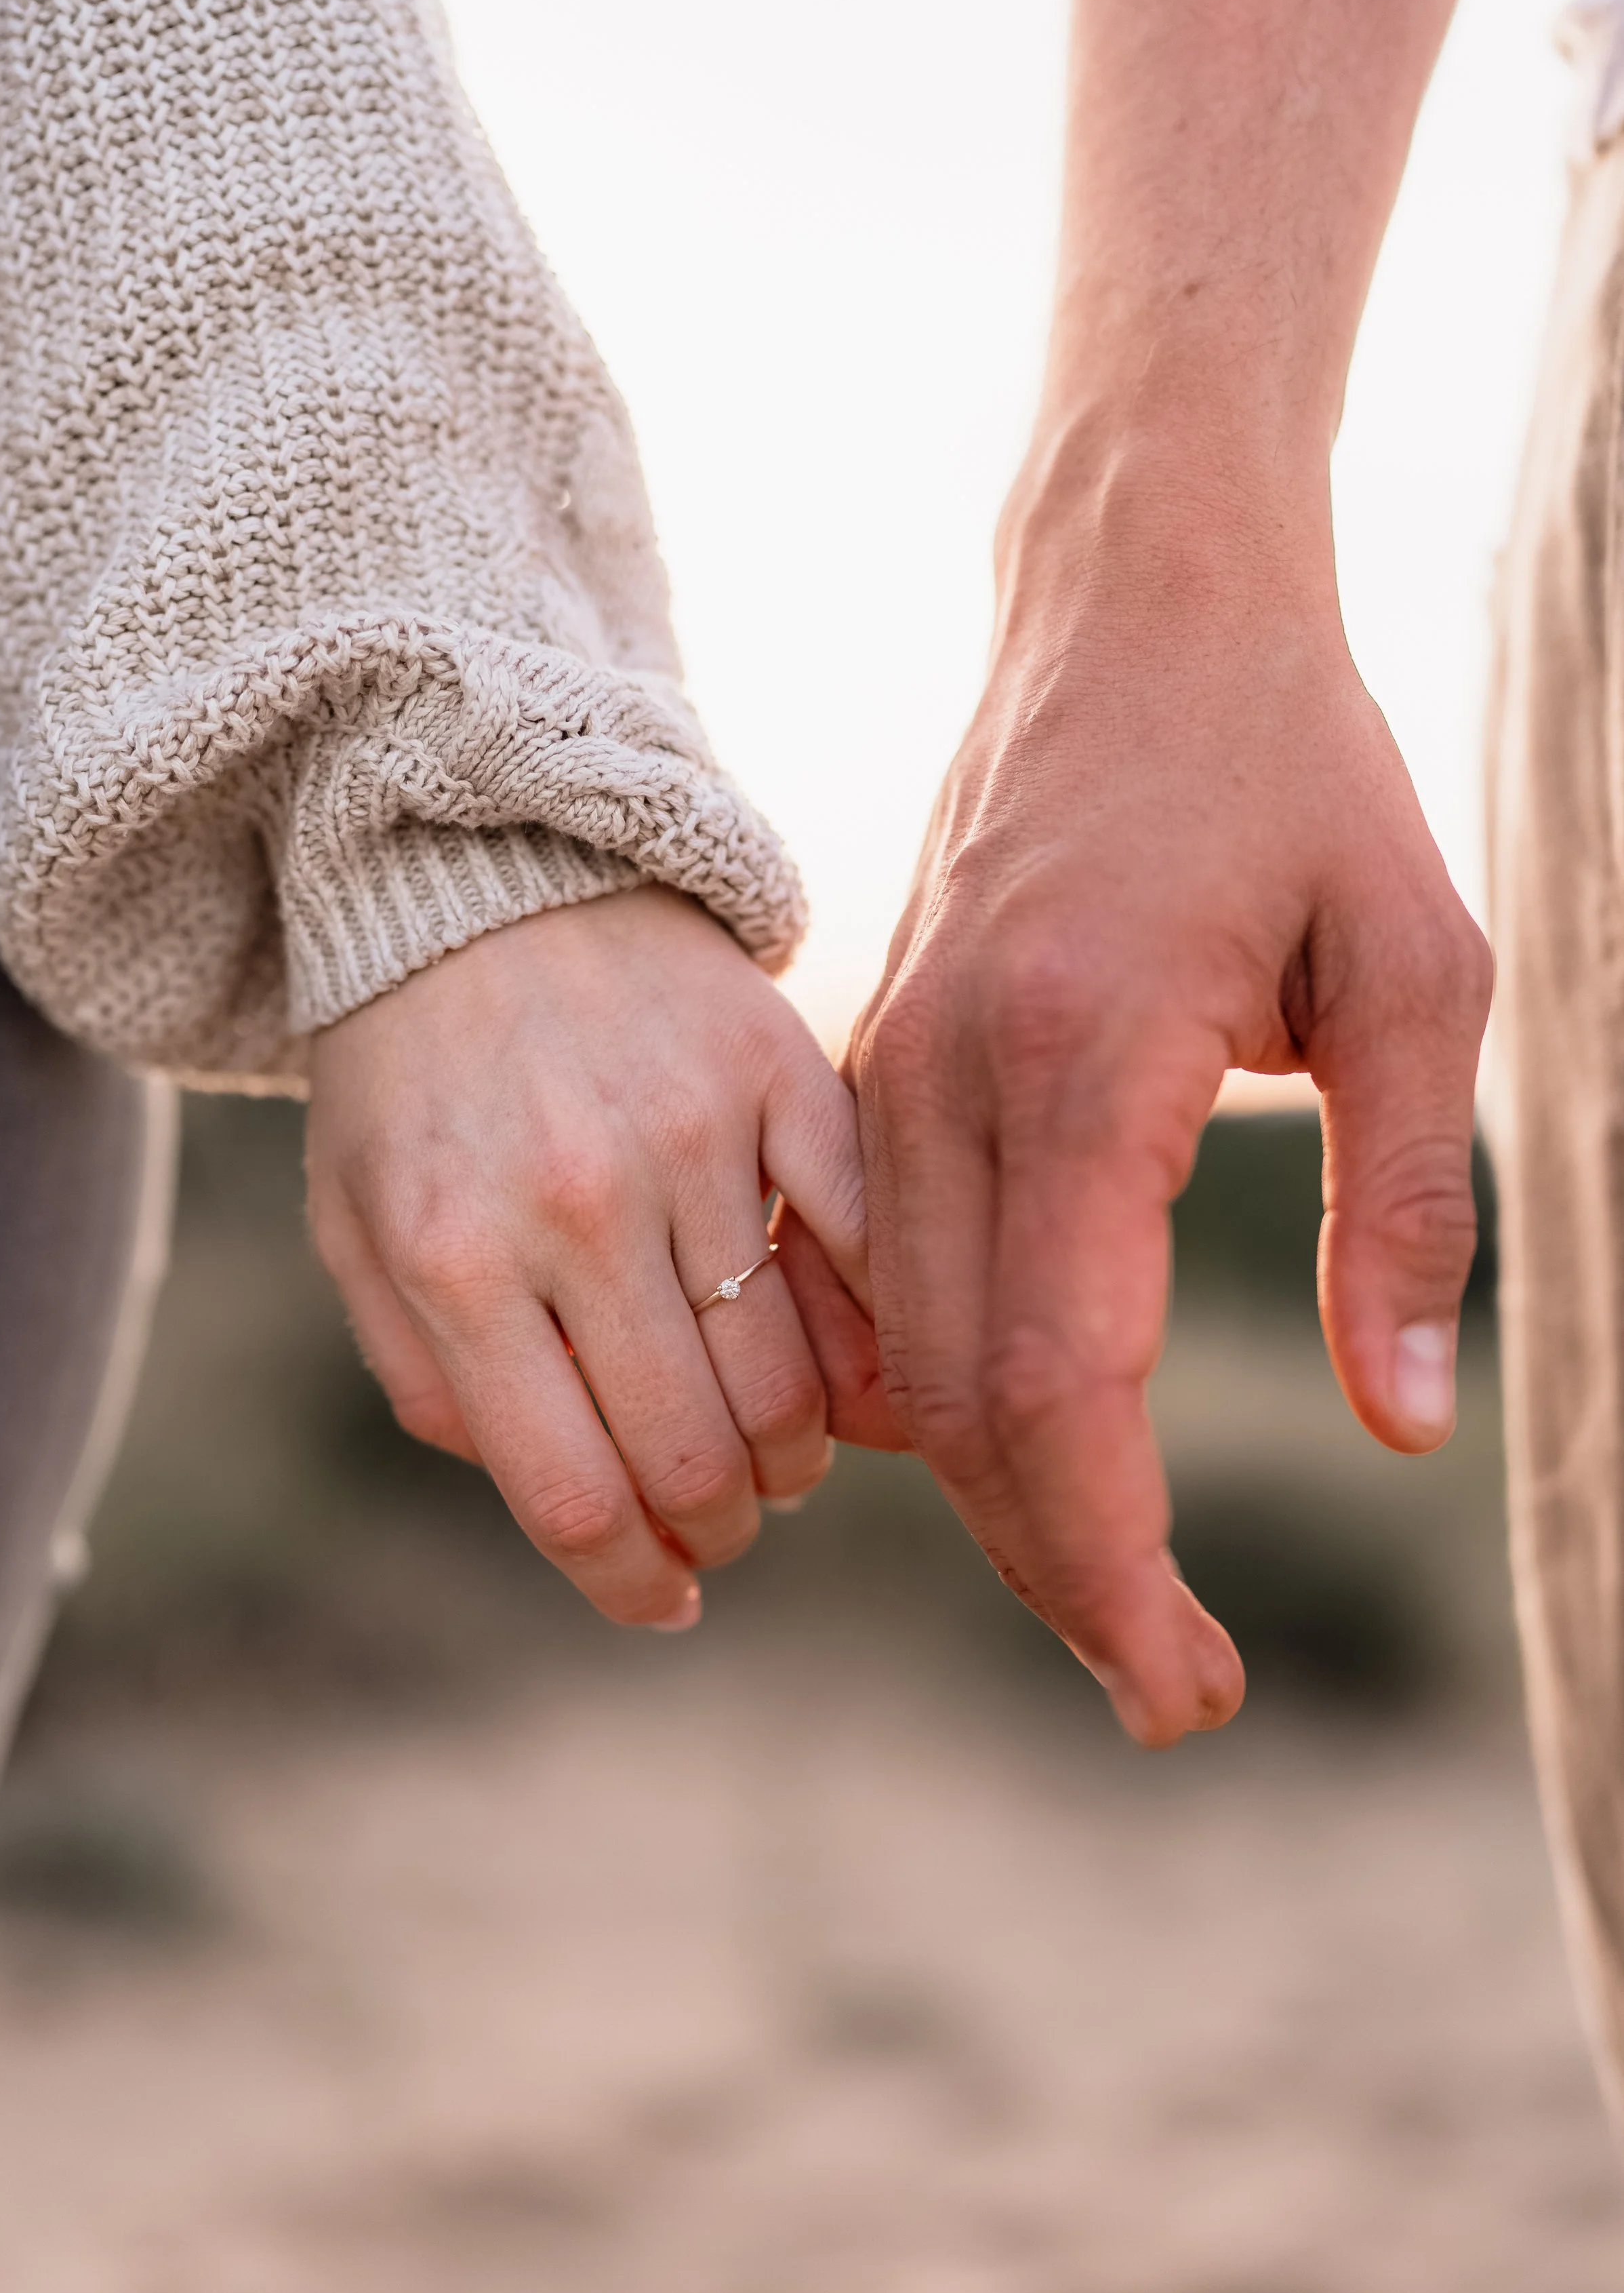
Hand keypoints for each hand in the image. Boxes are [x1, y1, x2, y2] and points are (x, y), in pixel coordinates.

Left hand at [306, 886, 870, 1627]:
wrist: (475, 869)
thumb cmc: (408, 1077)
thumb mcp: (358, 1230)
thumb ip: (429, 1382)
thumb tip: (573, 1513)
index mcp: (455, 1258)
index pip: (574, 1494)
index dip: (629, 1582)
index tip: (663, 1601)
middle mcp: (575, 1205)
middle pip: (694, 1457)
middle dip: (716, 1528)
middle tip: (721, 1526)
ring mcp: (689, 1136)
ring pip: (790, 1378)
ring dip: (795, 1456)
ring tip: (776, 1452)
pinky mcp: (778, 1072)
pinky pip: (864, 1245)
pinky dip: (875, 1335)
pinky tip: (857, 1370)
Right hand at [849, 479, 1492, 1745]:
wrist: (1133, 603)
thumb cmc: (1296, 769)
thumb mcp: (1419, 971)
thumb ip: (1409, 1204)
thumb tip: (1402, 1426)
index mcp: (1080, 1060)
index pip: (1058, 1389)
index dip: (1113, 1565)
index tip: (1190, 1684)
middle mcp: (946, 1082)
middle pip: (962, 1412)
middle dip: (1061, 1577)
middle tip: (1171, 1689)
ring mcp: (887, 1076)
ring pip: (903, 1365)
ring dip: (1001, 1503)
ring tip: (1118, 1597)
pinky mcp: (872, 1071)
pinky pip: (877, 1287)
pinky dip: (942, 1400)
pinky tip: (1029, 1456)